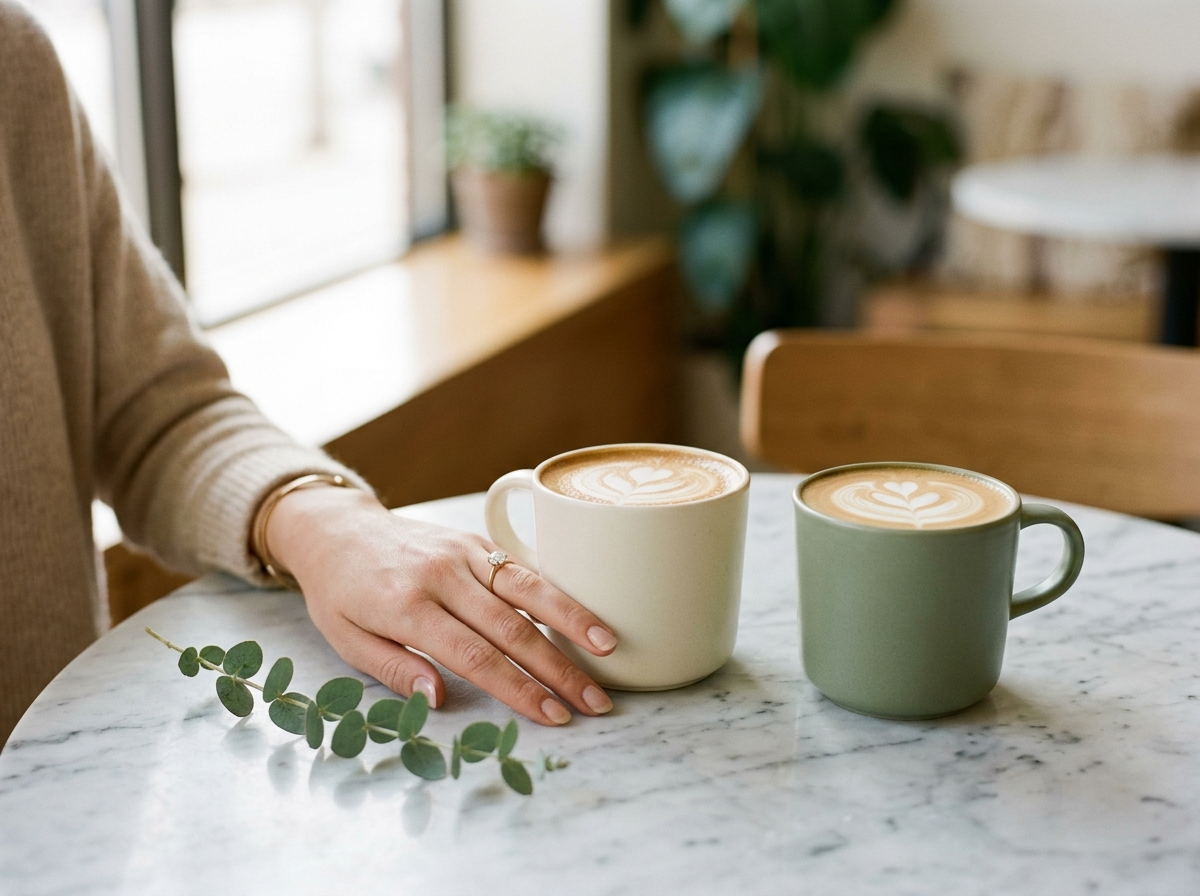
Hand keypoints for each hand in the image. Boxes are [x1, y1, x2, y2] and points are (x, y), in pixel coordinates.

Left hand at [262, 484, 616, 724]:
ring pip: (527, 589)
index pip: (474, 655)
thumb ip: (393, 668)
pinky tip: (585, 613)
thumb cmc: (339, 593)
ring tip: (610, 649)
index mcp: (406, 607)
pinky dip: (556, 591)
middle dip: (558, 669)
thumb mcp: (345, 640)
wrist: (335, 528)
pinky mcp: (474, 539)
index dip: (517, 688)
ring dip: (573, 621)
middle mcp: (440, 576)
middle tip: (594, 702)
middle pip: (511, 627)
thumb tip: (438, 698)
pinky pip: (520, 568)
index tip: (552, 715)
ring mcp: (461, 552)